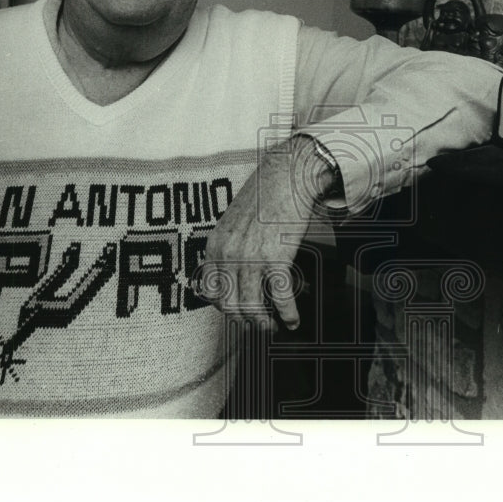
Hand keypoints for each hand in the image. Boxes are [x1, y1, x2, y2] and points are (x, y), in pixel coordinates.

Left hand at [197, 135, 336, 330]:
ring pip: (252, 307)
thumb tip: (225, 274)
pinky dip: (288, 314)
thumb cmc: (263, 196)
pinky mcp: (276, 258)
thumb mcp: (231, 222)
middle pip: (229, 305)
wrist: (286, 176)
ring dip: (264, 323)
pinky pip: (280, 297)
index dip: (223, 308)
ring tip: (273, 326)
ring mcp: (251, 258)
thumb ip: (225, 247)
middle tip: (257, 324)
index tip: (237, 312)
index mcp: (215, 245)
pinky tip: (293, 320)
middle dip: (243, 321)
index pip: (209, 292)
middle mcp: (228, 254)